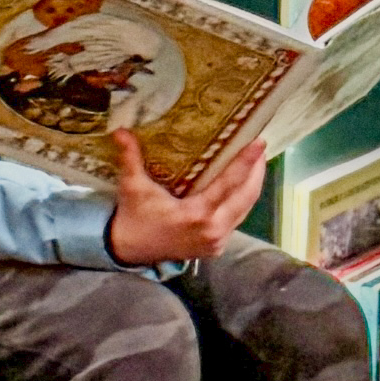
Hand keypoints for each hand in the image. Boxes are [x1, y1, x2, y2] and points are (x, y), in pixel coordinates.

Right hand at [103, 132, 267, 266]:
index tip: (259, 142)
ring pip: (245, 208)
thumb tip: (120, 130)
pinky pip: (237, 218)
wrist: (129, 251)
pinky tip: (241, 184)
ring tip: (255, 160)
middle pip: (247, 196)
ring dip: (252, 184)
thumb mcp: (132, 186)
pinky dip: (241, 199)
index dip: (246, 162)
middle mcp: (213, 230)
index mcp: (196, 215)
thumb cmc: (134, 217)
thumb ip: (130, 158)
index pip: (229, 184)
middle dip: (257, 170)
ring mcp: (217, 241)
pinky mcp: (217, 246)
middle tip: (259, 145)